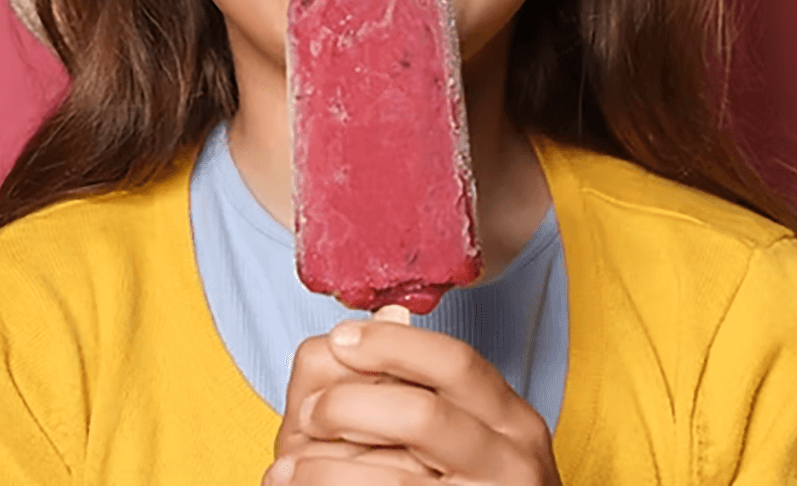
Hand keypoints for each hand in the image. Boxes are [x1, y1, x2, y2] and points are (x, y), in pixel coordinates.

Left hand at [264, 309, 561, 484]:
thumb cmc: (458, 485)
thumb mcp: (448, 432)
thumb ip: (400, 384)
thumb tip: (373, 326)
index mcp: (511, 420)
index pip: (455, 363)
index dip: (393, 345)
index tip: (342, 339)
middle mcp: (510, 462)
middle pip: (420, 415)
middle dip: (348, 407)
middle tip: (310, 414)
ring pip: (391, 478)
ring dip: (321, 471)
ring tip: (285, 472)